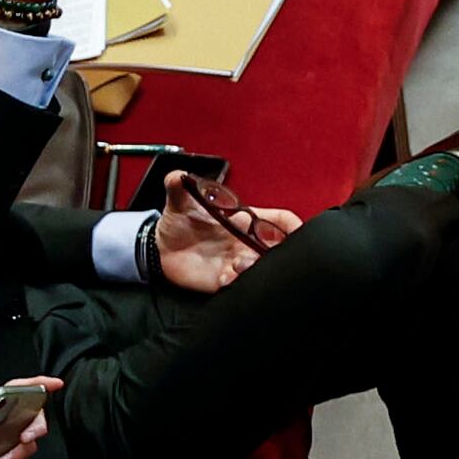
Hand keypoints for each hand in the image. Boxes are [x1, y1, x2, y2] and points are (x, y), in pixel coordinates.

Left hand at [151, 171, 298, 293]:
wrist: (160, 247)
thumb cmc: (180, 221)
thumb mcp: (180, 200)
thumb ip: (179, 185)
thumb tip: (176, 174)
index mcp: (244, 220)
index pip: (279, 221)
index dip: (292, 225)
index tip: (297, 229)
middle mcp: (245, 242)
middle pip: (277, 248)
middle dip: (280, 251)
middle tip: (268, 251)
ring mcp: (235, 261)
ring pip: (259, 267)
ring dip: (255, 267)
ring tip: (241, 263)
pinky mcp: (222, 279)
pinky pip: (236, 284)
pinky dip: (235, 281)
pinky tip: (226, 276)